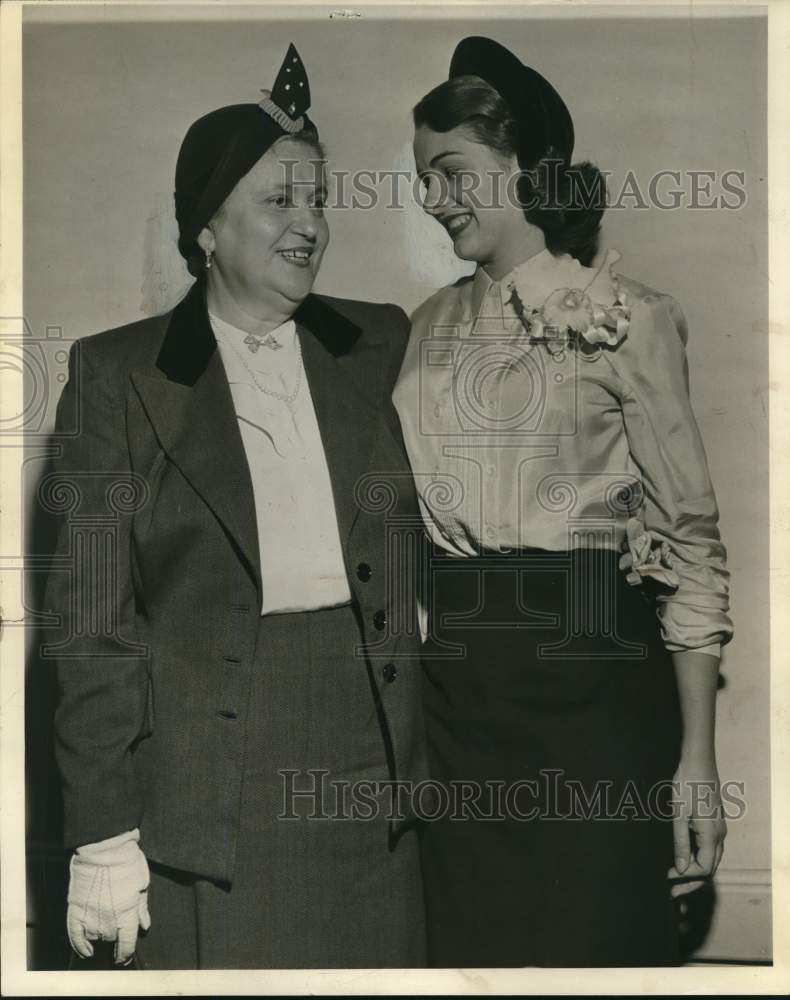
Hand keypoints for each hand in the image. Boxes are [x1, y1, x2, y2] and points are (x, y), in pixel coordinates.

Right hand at [66, 829, 150, 963]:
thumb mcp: (142, 884)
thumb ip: (142, 908)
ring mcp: (90, 915)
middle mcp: (108, 919)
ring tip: (103, 929)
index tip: (124, 957)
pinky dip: (79, 945)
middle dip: (114, 938)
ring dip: (99, 937)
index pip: (126, 943)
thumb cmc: (127, 862)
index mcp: (127, 913)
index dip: (125, 954)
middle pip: (110, 940)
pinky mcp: (75, 909)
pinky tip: (86, 951)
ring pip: (94, 938)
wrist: (104, 848)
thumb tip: (145, 926)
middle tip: (116, 930)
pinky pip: (74, 935)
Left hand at [668, 757, 725, 896]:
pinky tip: (683, 858)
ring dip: (695, 871)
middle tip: (672, 891)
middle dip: (692, 882)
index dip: (686, 878)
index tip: (667, 879)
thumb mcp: (679, 814)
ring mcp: (719, 828)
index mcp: (712, 835)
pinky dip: (698, 859)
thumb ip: (680, 842)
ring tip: (676, 878)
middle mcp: (720, 835)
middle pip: (710, 868)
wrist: (698, 760)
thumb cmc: (686, 784)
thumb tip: (682, 870)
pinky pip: (710, 848)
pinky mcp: (714, 822)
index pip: (704, 869)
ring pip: (711, 858)